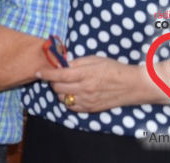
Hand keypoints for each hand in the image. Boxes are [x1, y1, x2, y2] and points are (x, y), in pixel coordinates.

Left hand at [36, 55, 155, 112]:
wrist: (131, 85)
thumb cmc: (113, 68)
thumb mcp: (94, 59)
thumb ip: (76, 62)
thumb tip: (61, 64)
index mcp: (85, 74)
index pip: (60, 75)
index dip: (46, 74)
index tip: (37, 72)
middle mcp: (85, 89)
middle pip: (58, 88)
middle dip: (53, 82)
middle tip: (56, 76)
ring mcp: (87, 101)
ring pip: (63, 99)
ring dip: (60, 92)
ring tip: (65, 85)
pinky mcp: (91, 109)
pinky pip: (72, 107)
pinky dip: (68, 100)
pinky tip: (72, 93)